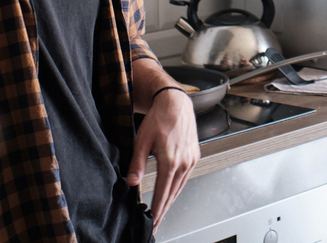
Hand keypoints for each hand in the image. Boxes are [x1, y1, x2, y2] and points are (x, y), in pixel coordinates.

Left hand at [127, 86, 198, 227]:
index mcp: (170, 160)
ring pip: (180, 187)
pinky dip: (178, 189)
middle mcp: (184, 162)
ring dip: (171, 201)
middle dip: (163, 210)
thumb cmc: (158, 119)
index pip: (162, 192)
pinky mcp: (195, 156)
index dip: (156, 209)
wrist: (176, 103)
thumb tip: (131, 183)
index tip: (152, 221)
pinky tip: (171, 193)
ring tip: (162, 212)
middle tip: (156, 223)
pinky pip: (185, 178)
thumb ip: (137, 163)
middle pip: (173, 194)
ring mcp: (191, 160)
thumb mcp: (142, 140)